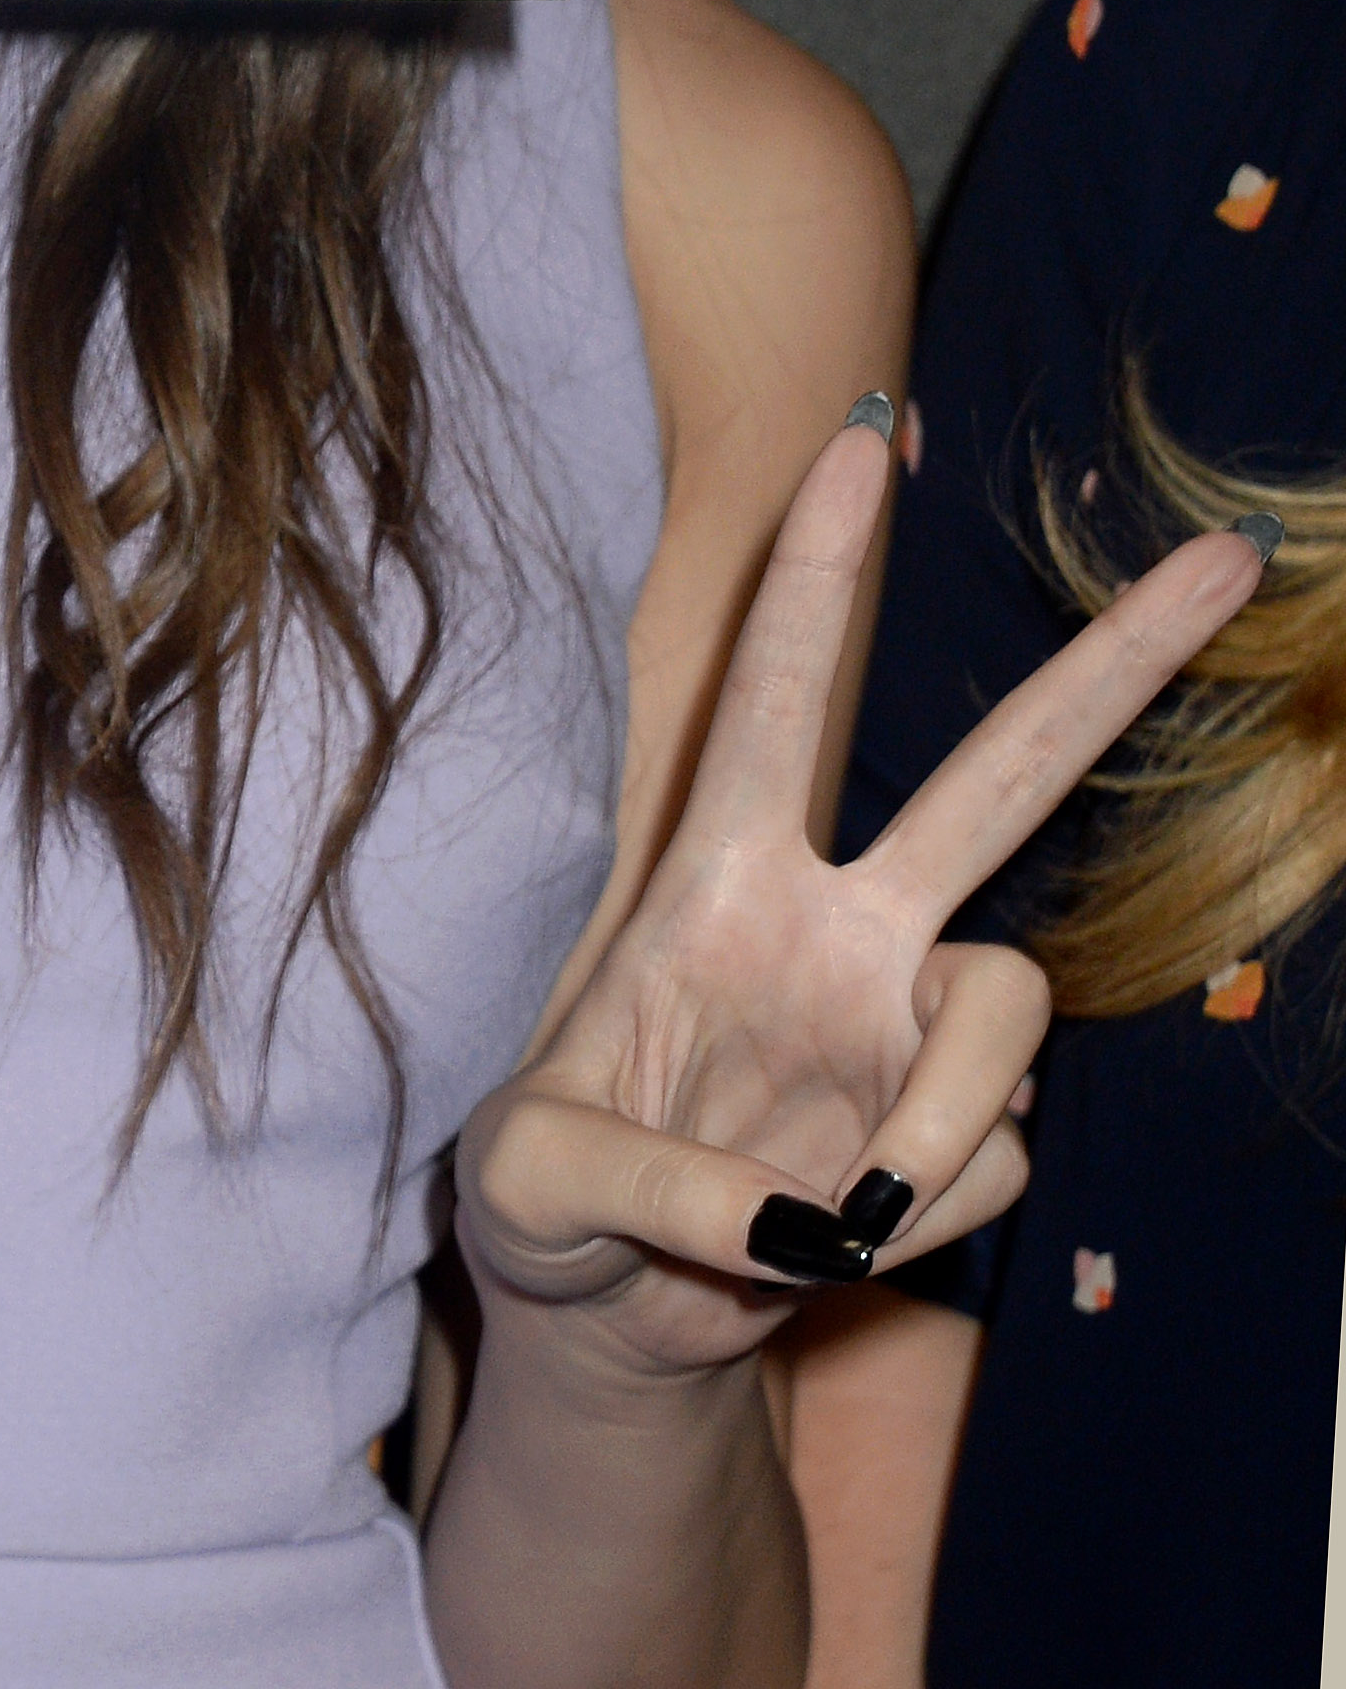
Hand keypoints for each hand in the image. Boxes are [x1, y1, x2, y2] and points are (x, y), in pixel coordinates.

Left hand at [455, 402, 1271, 1379]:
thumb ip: (648, 1182)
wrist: (605, 1320)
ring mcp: (905, 1026)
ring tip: (844, 1217)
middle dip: (1112, 668)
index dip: (818, 572)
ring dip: (944, 1122)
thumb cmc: (544, 1204)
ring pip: (1015, 1007)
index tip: (860, 437)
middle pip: (997, 776)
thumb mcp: (529, 1183)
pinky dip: (920, 1214)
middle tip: (1227, 557)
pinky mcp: (947, 1134)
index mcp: (717, 877)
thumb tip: (807, 1211)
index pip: (772, 695)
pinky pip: (989, 1157)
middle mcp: (838, 926)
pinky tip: (832, 1240)